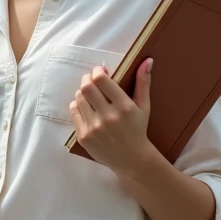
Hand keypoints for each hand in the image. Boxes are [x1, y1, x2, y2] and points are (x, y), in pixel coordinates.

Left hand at [69, 59, 156, 174]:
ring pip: (78, 98)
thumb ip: (143, 82)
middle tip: (92, 80)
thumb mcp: (144, 106)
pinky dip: (78, 106)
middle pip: (86, 87)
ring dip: (82, 92)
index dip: (98, 71)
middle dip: (87, 79)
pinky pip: (74, 112)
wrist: (132, 159)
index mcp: (124, 107)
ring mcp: (94, 128)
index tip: (100, 71)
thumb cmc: (138, 129)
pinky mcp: (84, 137)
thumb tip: (147, 60)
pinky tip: (87, 108)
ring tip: (90, 95)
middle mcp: (108, 117)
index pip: (101, 80)